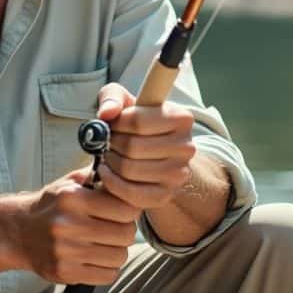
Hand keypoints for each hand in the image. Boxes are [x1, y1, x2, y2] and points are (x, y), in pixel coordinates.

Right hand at [7, 168, 141, 284]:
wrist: (17, 232)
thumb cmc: (49, 207)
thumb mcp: (68, 184)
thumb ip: (96, 177)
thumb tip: (124, 176)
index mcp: (72, 199)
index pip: (125, 208)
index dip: (130, 210)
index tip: (124, 211)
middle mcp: (68, 224)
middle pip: (125, 234)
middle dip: (125, 231)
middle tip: (115, 228)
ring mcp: (66, 251)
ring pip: (119, 256)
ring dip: (117, 251)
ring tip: (105, 244)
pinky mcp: (65, 272)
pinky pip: (107, 275)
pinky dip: (107, 269)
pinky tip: (97, 259)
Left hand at [93, 83, 197, 210]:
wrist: (153, 153)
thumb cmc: (136, 121)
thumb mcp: (124, 100)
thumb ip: (112, 97)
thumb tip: (106, 113)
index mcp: (182, 118)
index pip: (138, 121)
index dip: (116, 123)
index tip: (111, 123)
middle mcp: (186, 147)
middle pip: (132, 147)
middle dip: (110, 143)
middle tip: (106, 141)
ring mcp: (178, 174)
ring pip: (129, 170)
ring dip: (109, 162)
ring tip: (108, 154)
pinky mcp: (166, 195)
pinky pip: (131, 194)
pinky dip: (111, 183)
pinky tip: (106, 171)